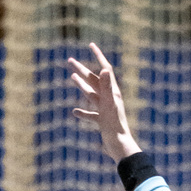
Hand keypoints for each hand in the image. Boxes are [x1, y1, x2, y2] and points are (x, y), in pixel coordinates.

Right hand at [66, 42, 137, 161]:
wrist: (120, 146)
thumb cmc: (115, 126)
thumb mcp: (109, 104)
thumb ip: (106, 87)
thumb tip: (104, 69)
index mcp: (112, 92)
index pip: (105, 69)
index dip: (98, 56)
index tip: (91, 44)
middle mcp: (110, 98)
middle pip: (94, 80)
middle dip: (82, 70)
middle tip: (70, 60)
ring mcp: (106, 110)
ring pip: (91, 94)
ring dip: (82, 85)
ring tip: (72, 77)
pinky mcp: (103, 121)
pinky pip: (91, 115)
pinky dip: (83, 112)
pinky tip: (74, 111)